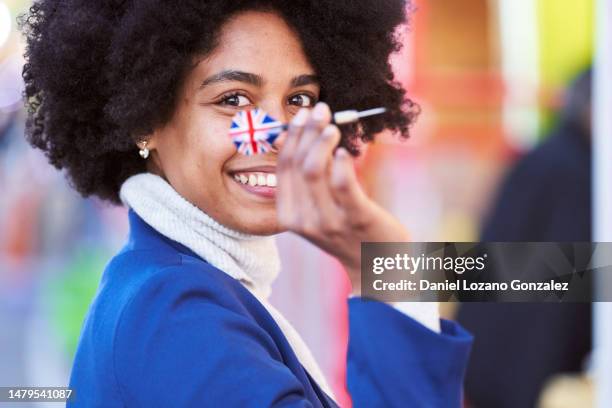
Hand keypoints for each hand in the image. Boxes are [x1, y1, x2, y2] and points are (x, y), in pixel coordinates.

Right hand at [276, 102, 409, 295]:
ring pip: (314, 170)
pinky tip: (344, 150)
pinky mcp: (356, 218)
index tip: (302, 113)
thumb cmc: (346, 229)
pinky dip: (341, 162)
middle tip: (320, 110)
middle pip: (297, 164)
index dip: (291, 136)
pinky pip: (343, 185)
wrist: (375, 265)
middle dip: (306, 131)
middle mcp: (304, 219)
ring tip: (332, 126)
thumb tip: (286, 137)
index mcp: (289, 214)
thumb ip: (303, 179)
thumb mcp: (316, 207)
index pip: (283, 167)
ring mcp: (329, 221)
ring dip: (321, 141)